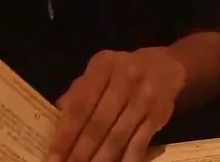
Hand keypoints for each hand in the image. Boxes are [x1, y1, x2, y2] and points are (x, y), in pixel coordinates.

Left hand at [48, 48, 185, 161]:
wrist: (167, 66)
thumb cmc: (123, 72)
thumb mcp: (99, 72)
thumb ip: (78, 93)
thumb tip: (56, 122)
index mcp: (103, 67)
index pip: (80, 105)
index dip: (65, 135)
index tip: (52, 158)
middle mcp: (124, 79)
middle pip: (98, 124)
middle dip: (80, 153)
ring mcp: (144, 98)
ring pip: (117, 137)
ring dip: (100, 160)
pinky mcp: (159, 114)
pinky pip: (139, 144)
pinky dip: (126, 161)